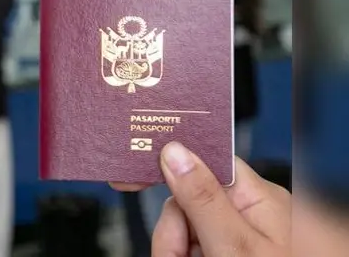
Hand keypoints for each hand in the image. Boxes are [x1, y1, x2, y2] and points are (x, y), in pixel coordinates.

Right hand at [150, 142, 290, 256]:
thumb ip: (203, 199)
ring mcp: (237, 236)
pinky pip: (190, 246)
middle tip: (175, 254)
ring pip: (183, 228)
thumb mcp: (235, 244)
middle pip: (186, 202)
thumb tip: (173, 151)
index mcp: (259, 197)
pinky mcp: (228, 253)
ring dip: (175, 249)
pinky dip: (182, 255)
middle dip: (173, 230)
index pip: (206, 162)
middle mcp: (249, 213)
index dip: (171, 166)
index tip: (137, 175)